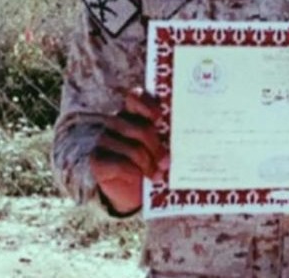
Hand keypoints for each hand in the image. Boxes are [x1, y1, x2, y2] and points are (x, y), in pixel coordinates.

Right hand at [91, 88, 167, 214]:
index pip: (135, 96)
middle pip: (139, 128)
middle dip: (156, 147)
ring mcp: (105, 138)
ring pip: (131, 148)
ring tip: (157, 175)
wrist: (131, 192)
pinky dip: (133, 172)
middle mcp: (117, 121)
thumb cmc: (152, 162)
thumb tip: (192, 132)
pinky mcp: (97, 158)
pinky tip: (139, 177)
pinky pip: (119, 163)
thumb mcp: (162, 146)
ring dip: (147, 164)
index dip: (146, 104)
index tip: (159, 118)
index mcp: (134, 112)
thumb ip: (169, 135)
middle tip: (167, 163)